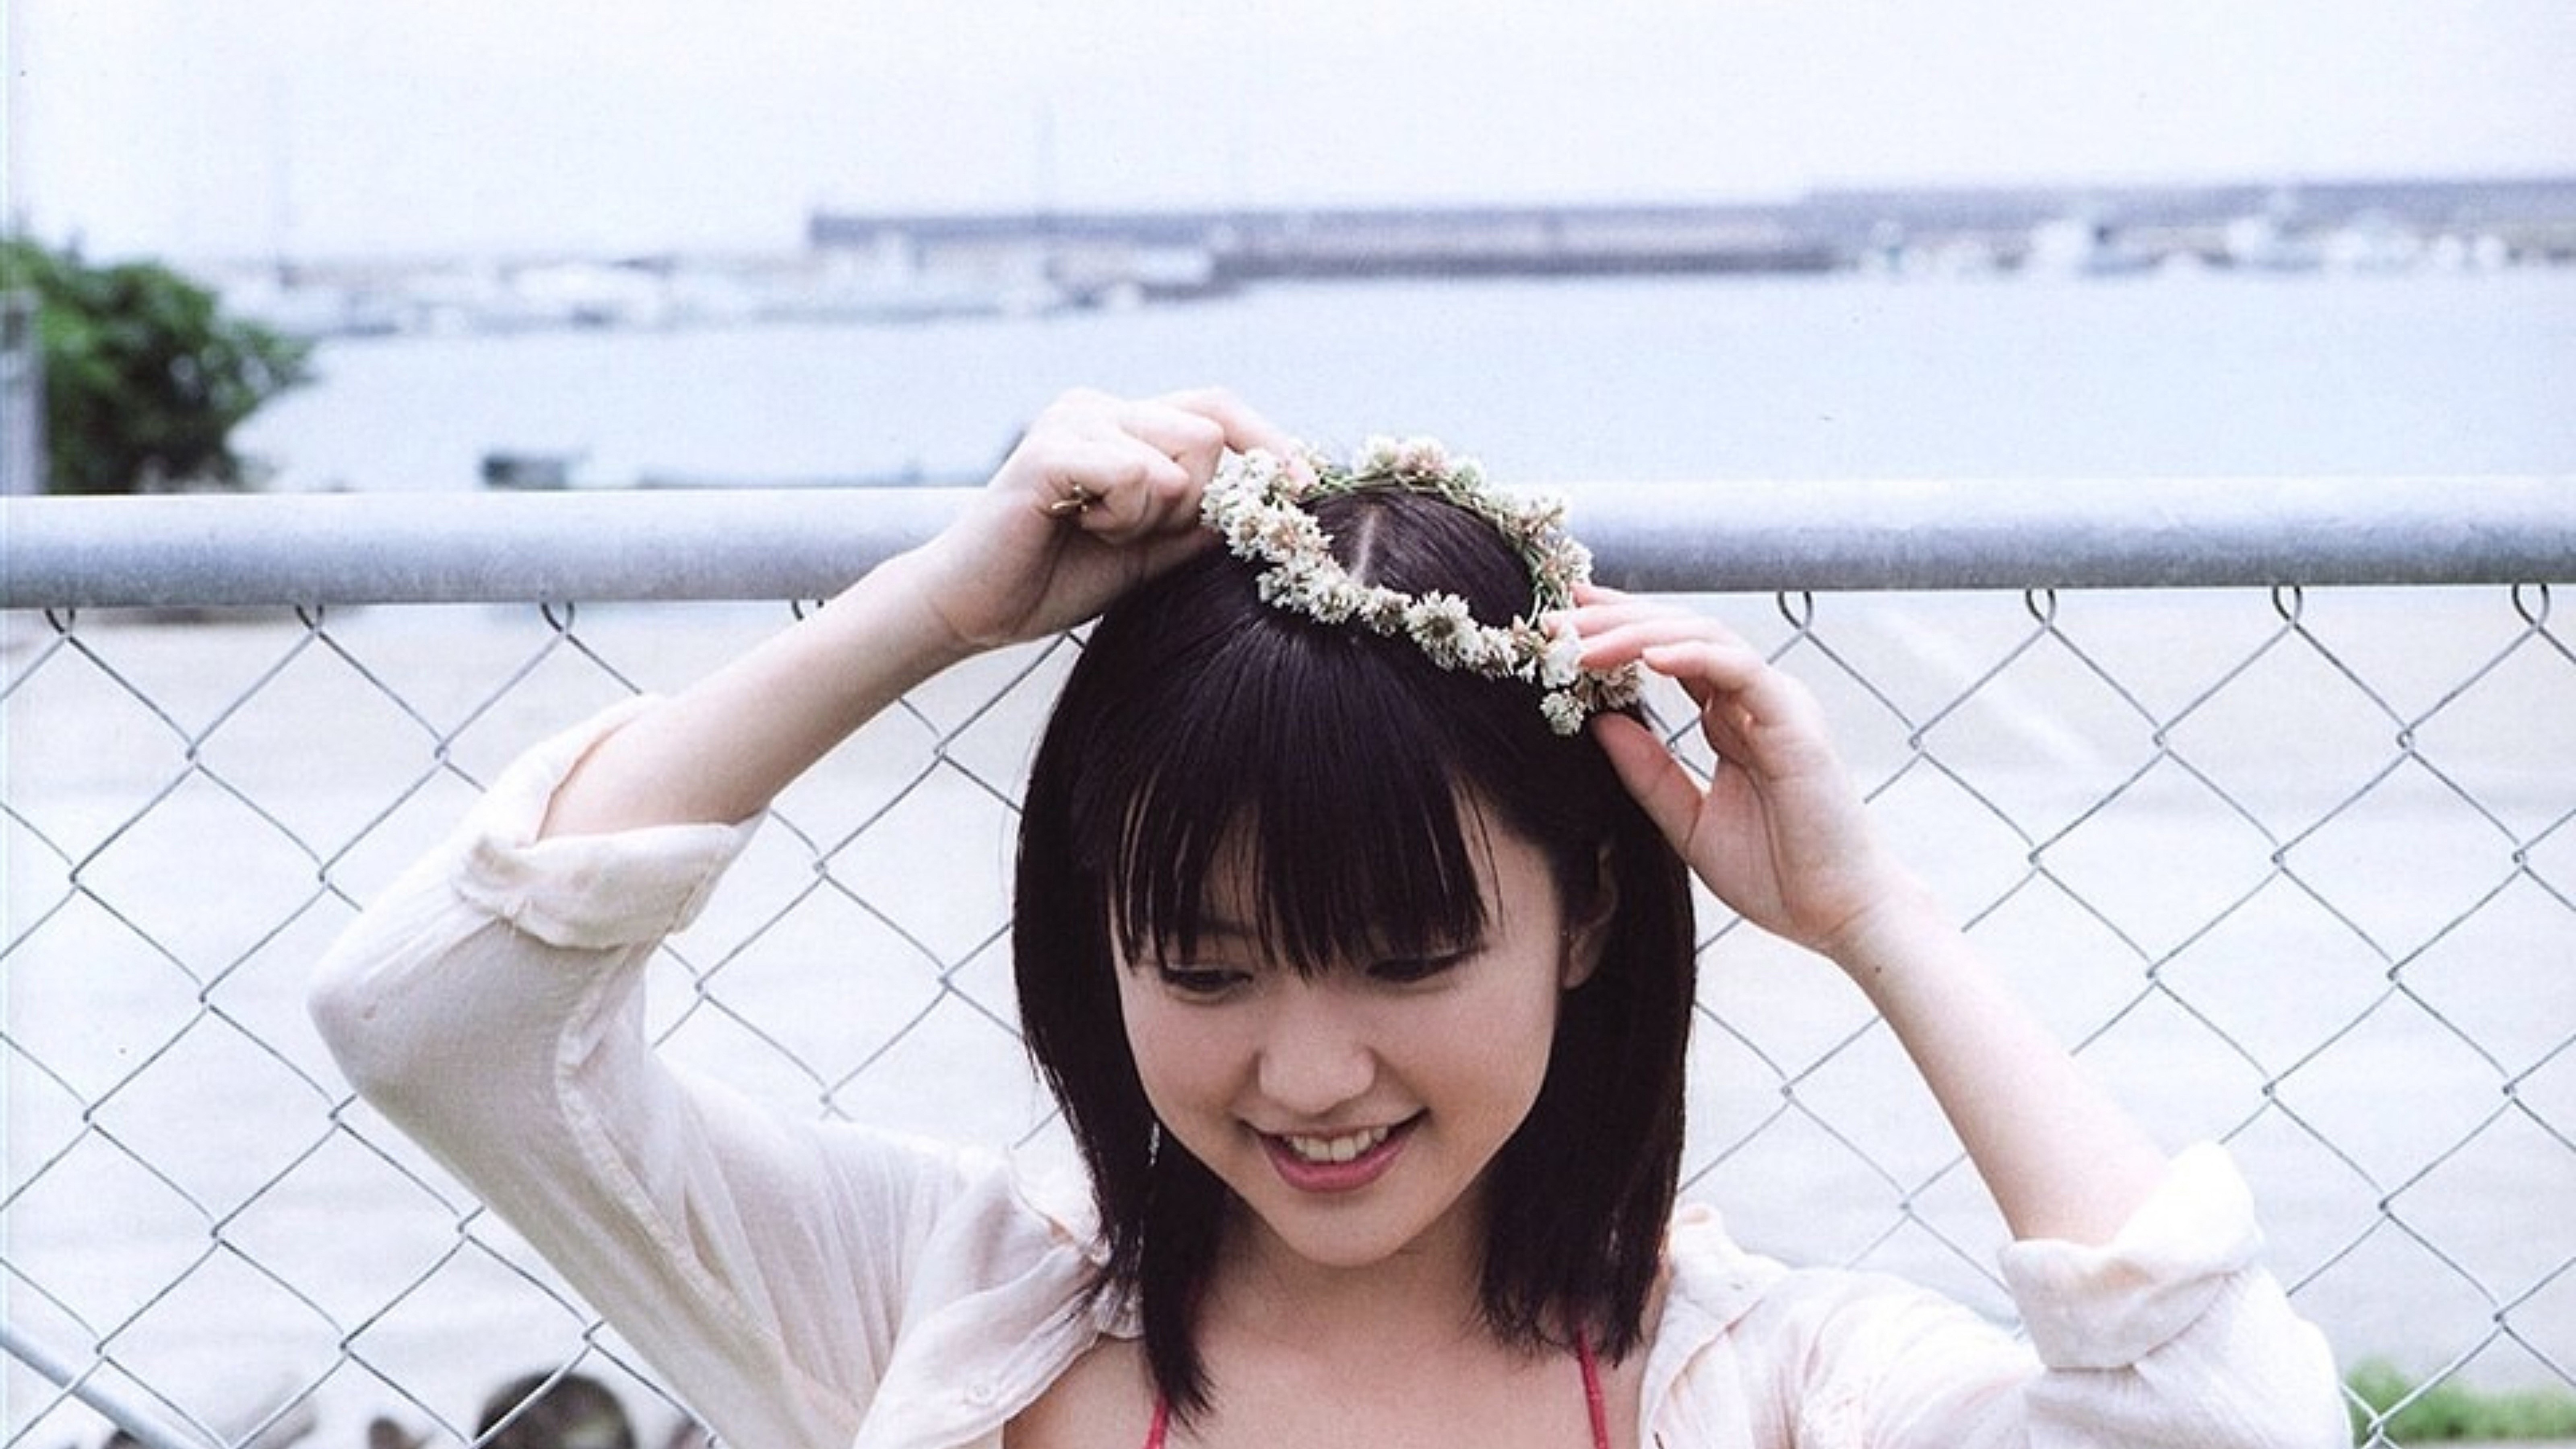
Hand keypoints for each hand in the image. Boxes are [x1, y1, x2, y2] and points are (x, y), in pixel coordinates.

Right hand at [912, 387, 1299, 649]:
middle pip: (1210, 434)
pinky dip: (1122, 516)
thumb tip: (1278, 504)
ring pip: (1179, 458)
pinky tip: (1078, 527)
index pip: (1218, 409)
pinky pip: (1136, 475)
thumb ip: (1203, 522)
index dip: (1268, 444)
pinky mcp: (1050, 450)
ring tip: (1099, 531)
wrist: (976, 608)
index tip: (1305, 487)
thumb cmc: (1058, 576)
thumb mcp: (1153, 550)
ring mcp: (1073, 420)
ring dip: (1153, 515)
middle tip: (1134, 533)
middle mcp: (1100, 406)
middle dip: (1195, 502)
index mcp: (1125, 422)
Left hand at [1566, 587, 1919, 963]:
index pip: (1670, 653)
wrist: (1837, 916)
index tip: (1562, 624)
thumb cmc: (1776, 875)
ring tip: (1583, 640)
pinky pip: (1739, 669)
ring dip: (1638, 632)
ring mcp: (1777, 704)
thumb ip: (1647, 771)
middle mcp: (1754, 701)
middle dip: (1616, 619)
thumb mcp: (1688, 820)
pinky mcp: (1795, 720)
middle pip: (1680, 632)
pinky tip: (1647, 656)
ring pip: (1704, 636)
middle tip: (1556, 619)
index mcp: (1732, 720)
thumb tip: (1598, 722)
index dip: (1618, 632)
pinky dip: (1692, 655)